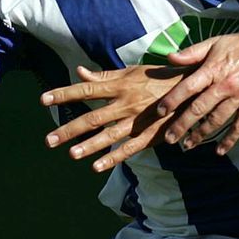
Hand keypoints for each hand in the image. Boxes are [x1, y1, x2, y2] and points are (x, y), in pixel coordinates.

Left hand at [42, 64, 182, 172]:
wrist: (194, 89)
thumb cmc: (160, 78)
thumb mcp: (133, 71)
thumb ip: (105, 75)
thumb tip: (80, 72)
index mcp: (121, 85)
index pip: (87, 89)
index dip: (64, 94)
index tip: (44, 100)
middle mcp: (126, 103)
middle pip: (93, 117)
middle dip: (70, 129)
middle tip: (49, 140)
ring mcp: (138, 121)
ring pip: (109, 135)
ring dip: (89, 146)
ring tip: (71, 154)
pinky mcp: (150, 135)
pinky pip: (129, 149)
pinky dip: (113, 158)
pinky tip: (96, 166)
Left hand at [157, 24, 238, 153]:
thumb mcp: (215, 42)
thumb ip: (192, 52)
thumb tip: (169, 58)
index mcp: (213, 69)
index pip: (187, 88)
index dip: (172, 100)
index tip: (160, 112)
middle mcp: (225, 85)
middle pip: (199, 109)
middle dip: (182, 125)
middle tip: (169, 139)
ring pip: (217, 120)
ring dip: (201, 134)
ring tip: (188, 145)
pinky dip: (230, 139)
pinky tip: (220, 150)